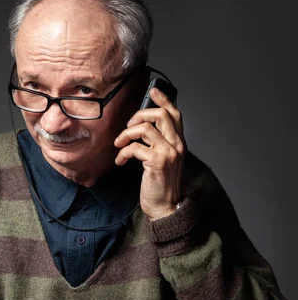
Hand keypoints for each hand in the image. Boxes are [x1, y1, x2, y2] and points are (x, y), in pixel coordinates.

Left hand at [114, 88, 185, 221]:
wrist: (165, 207)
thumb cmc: (161, 186)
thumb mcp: (164, 161)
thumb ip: (159, 143)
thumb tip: (142, 127)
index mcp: (179, 143)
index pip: (175, 114)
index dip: (163, 100)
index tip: (153, 92)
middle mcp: (177, 145)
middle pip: (160, 114)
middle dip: (139, 115)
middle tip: (128, 127)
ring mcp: (168, 152)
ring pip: (144, 127)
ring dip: (126, 134)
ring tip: (119, 145)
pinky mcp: (157, 161)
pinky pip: (135, 146)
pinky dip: (123, 152)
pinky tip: (121, 161)